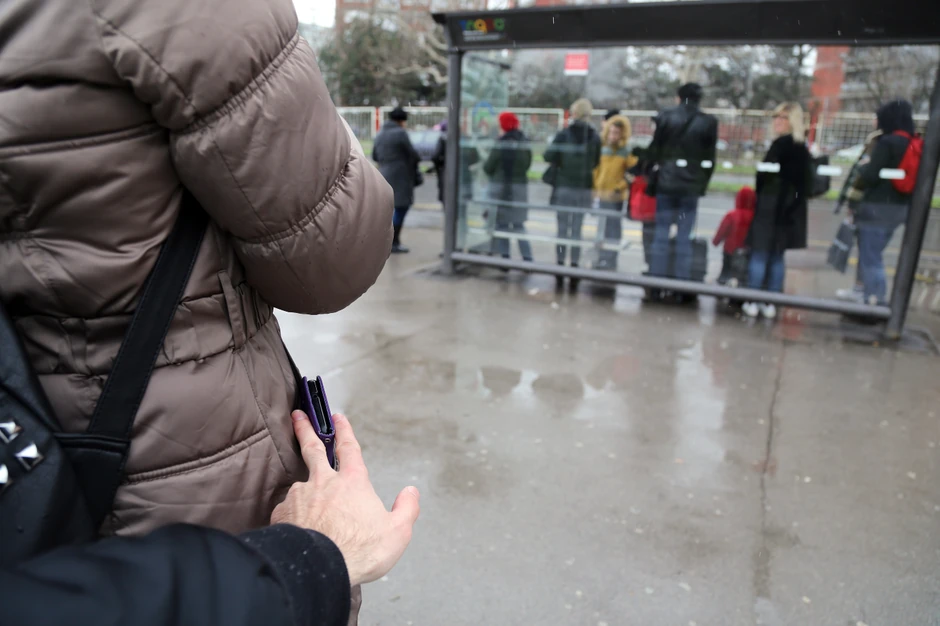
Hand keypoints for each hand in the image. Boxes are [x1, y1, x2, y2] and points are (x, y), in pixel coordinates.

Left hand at [271, 412, 419, 586]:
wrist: (318, 568)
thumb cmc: (358, 550)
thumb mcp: (397, 532)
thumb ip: (407, 509)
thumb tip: (411, 493)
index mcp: (353, 483)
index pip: (349, 448)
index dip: (344, 431)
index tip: (338, 417)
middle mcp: (323, 483)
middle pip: (313, 449)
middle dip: (306, 429)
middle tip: (298, 415)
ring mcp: (300, 496)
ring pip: (300, 485)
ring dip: (302, 488)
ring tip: (304, 503)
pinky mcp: (282, 514)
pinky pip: (287, 510)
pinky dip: (291, 514)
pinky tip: (294, 526)